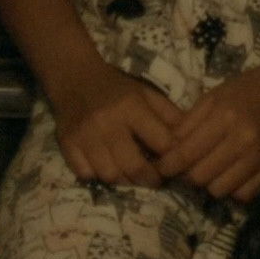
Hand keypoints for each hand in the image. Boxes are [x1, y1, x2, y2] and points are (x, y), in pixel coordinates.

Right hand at [50, 67, 184, 187]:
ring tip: (131, 175)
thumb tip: (192, 140)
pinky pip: (85, 174)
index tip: (174, 163)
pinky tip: (106, 166)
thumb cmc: (116, 88)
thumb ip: (169, 115)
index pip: (161, 143)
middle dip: (151, 180)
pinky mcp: (67, 144)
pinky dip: (97, 175)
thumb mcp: (146, 94)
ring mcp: (85, 135)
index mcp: (132, 107)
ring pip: (110, 175)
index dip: (172, 157)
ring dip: (124, 180)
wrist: (74, 78)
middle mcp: (108, 122)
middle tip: (155, 180)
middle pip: (135, 167)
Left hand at [158, 72, 259, 203]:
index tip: (161, 167)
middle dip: (187, 175)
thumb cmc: (236, 94)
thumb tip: (165, 153)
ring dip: (208, 183)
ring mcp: (258, 158)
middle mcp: (243, 140)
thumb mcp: (207, 101)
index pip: (187, 153)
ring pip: (219, 190)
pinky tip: (227, 175)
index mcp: (224, 118)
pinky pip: (242, 196)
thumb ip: (186, 126)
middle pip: (200, 176)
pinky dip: (232, 190)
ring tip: (207, 170)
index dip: (168, 165)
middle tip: (185, 167)